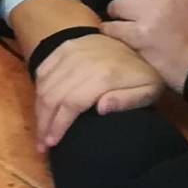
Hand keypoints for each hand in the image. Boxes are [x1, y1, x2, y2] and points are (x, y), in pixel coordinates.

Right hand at [33, 29, 161, 150]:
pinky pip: (43, 69)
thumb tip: (100, 109)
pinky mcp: (65, 47)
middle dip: (43, 123)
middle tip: (41, 145)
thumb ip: (128, 101)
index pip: (71, 103)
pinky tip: (40, 105)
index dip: (58, 125)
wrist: (138, 42)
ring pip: (44, 84)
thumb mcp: (149, 90)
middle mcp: (83, 62)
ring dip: (38, 109)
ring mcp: (72, 51)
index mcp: (103, 76)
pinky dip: (38, 89)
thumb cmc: (144, 73)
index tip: (51, 144)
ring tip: (41, 129)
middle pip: (52, 96)